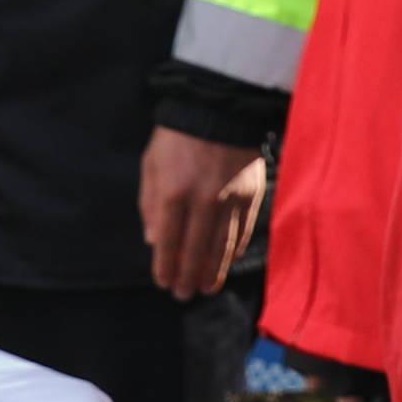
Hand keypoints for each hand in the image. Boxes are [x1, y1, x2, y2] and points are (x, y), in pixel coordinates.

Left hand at [138, 127, 267, 303]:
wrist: (218, 106)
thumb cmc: (176, 135)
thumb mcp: (151, 164)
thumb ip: (150, 204)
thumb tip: (153, 240)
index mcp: (174, 193)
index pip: (169, 241)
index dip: (167, 266)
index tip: (164, 283)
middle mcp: (204, 202)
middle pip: (196, 250)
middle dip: (188, 276)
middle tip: (184, 295)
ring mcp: (230, 200)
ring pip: (222, 246)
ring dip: (213, 271)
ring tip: (206, 288)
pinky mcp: (251, 195)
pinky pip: (242, 231)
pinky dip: (234, 251)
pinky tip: (228, 263)